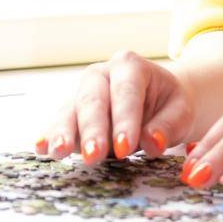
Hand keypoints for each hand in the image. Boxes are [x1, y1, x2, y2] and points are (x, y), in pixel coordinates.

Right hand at [35, 49, 195, 164]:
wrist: (160, 102)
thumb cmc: (170, 105)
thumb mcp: (181, 111)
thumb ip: (168, 126)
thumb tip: (152, 143)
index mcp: (130, 66)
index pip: (126, 92)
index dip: (124, 119)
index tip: (124, 147)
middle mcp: (101, 75)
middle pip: (93, 100)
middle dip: (92, 129)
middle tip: (93, 155)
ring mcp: (82, 93)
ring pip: (70, 110)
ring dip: (63, 132)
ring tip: (58, 151)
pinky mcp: (71, 113)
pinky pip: (60, 123)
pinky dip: (50, 135)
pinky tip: (41, 148)